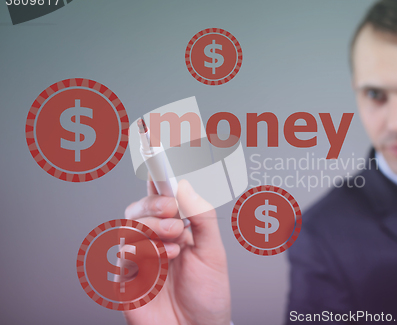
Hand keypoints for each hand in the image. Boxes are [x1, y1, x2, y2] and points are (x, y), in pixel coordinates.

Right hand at [123, 180, 230, 324]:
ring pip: (128, 229)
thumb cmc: (208, 294)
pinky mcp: (127, 280)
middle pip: (139, 209)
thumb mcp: (214, 252)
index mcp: (176, 229)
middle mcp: (154, 241)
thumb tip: (185, 186)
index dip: (158, 179)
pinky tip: (163, 261)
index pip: (161, 198)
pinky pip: (123, 257)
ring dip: (151, 229)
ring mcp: (139, 260)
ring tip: (175, 240)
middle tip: (172, 211)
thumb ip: (202, 218)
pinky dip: (143, 253)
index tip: (160, 161)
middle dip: (154, 205)